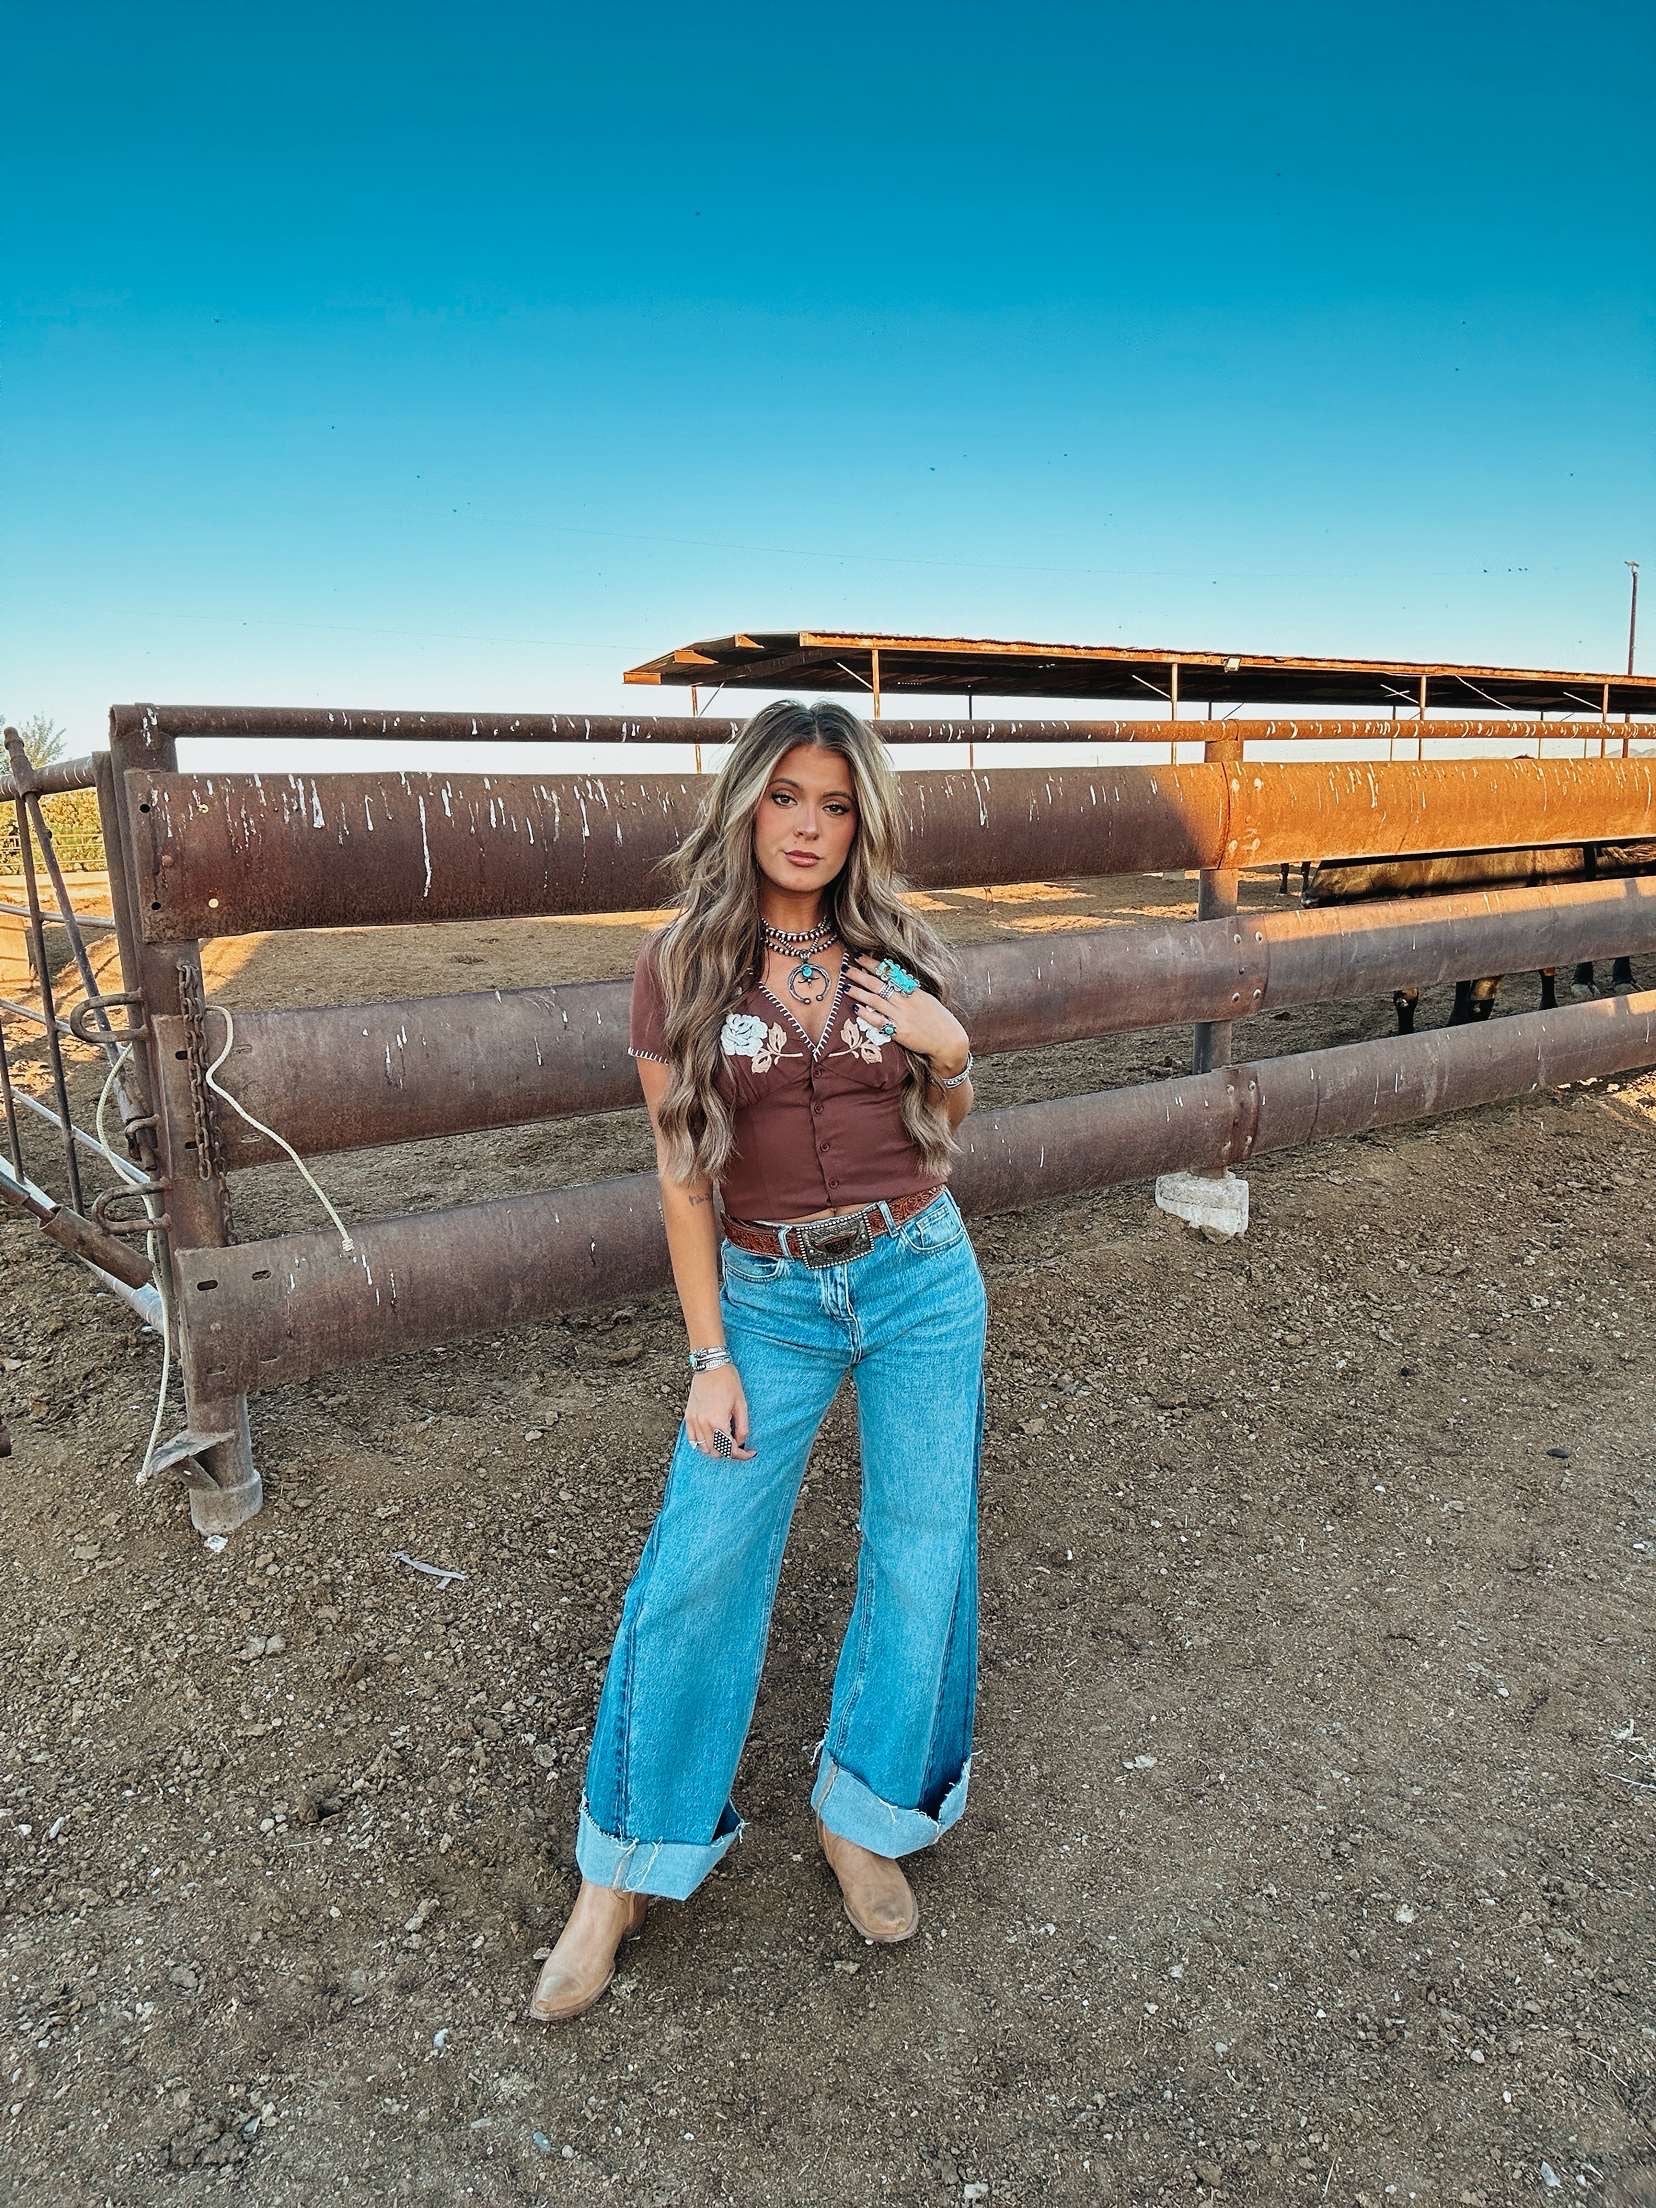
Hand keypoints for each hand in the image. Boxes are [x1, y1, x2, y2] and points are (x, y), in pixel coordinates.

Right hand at [686, 1364, 755, 1459]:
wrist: (710, 1366)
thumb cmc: (728, 1382)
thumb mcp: (741, 1404)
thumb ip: (742, 1427)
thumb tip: (742, 1442)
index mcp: (718, 1422)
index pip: (730, 1449)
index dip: (742, 1455)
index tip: (750, 1453)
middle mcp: (704, 1424)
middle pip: (717, 1453)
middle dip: (730, 1453)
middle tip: (740, 1447)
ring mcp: (694, 1421)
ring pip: (703, 1449)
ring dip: (716, 1450)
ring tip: (726, 1443)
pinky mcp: (688, 1417)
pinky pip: (692, 1440)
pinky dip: (702, 1444)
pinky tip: (712, 1439)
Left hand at [845, 954, 969, 1069]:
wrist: (948, 1039)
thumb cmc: (938, 1019)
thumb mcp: (925, 998)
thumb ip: (909, 990)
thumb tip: (893, 979)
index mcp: (912, 991)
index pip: (889, 973)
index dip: (873, 965)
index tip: (859, 957)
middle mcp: (905, 1001)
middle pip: (878, 985)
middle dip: (860, 975)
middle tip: (846, 968)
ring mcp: (902, 1016)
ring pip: (875, 1001)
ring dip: (858, 992)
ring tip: (845, 986)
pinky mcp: (899, 1031)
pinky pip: (879, 1021)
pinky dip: (867, 1015)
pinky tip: (855, 1009)